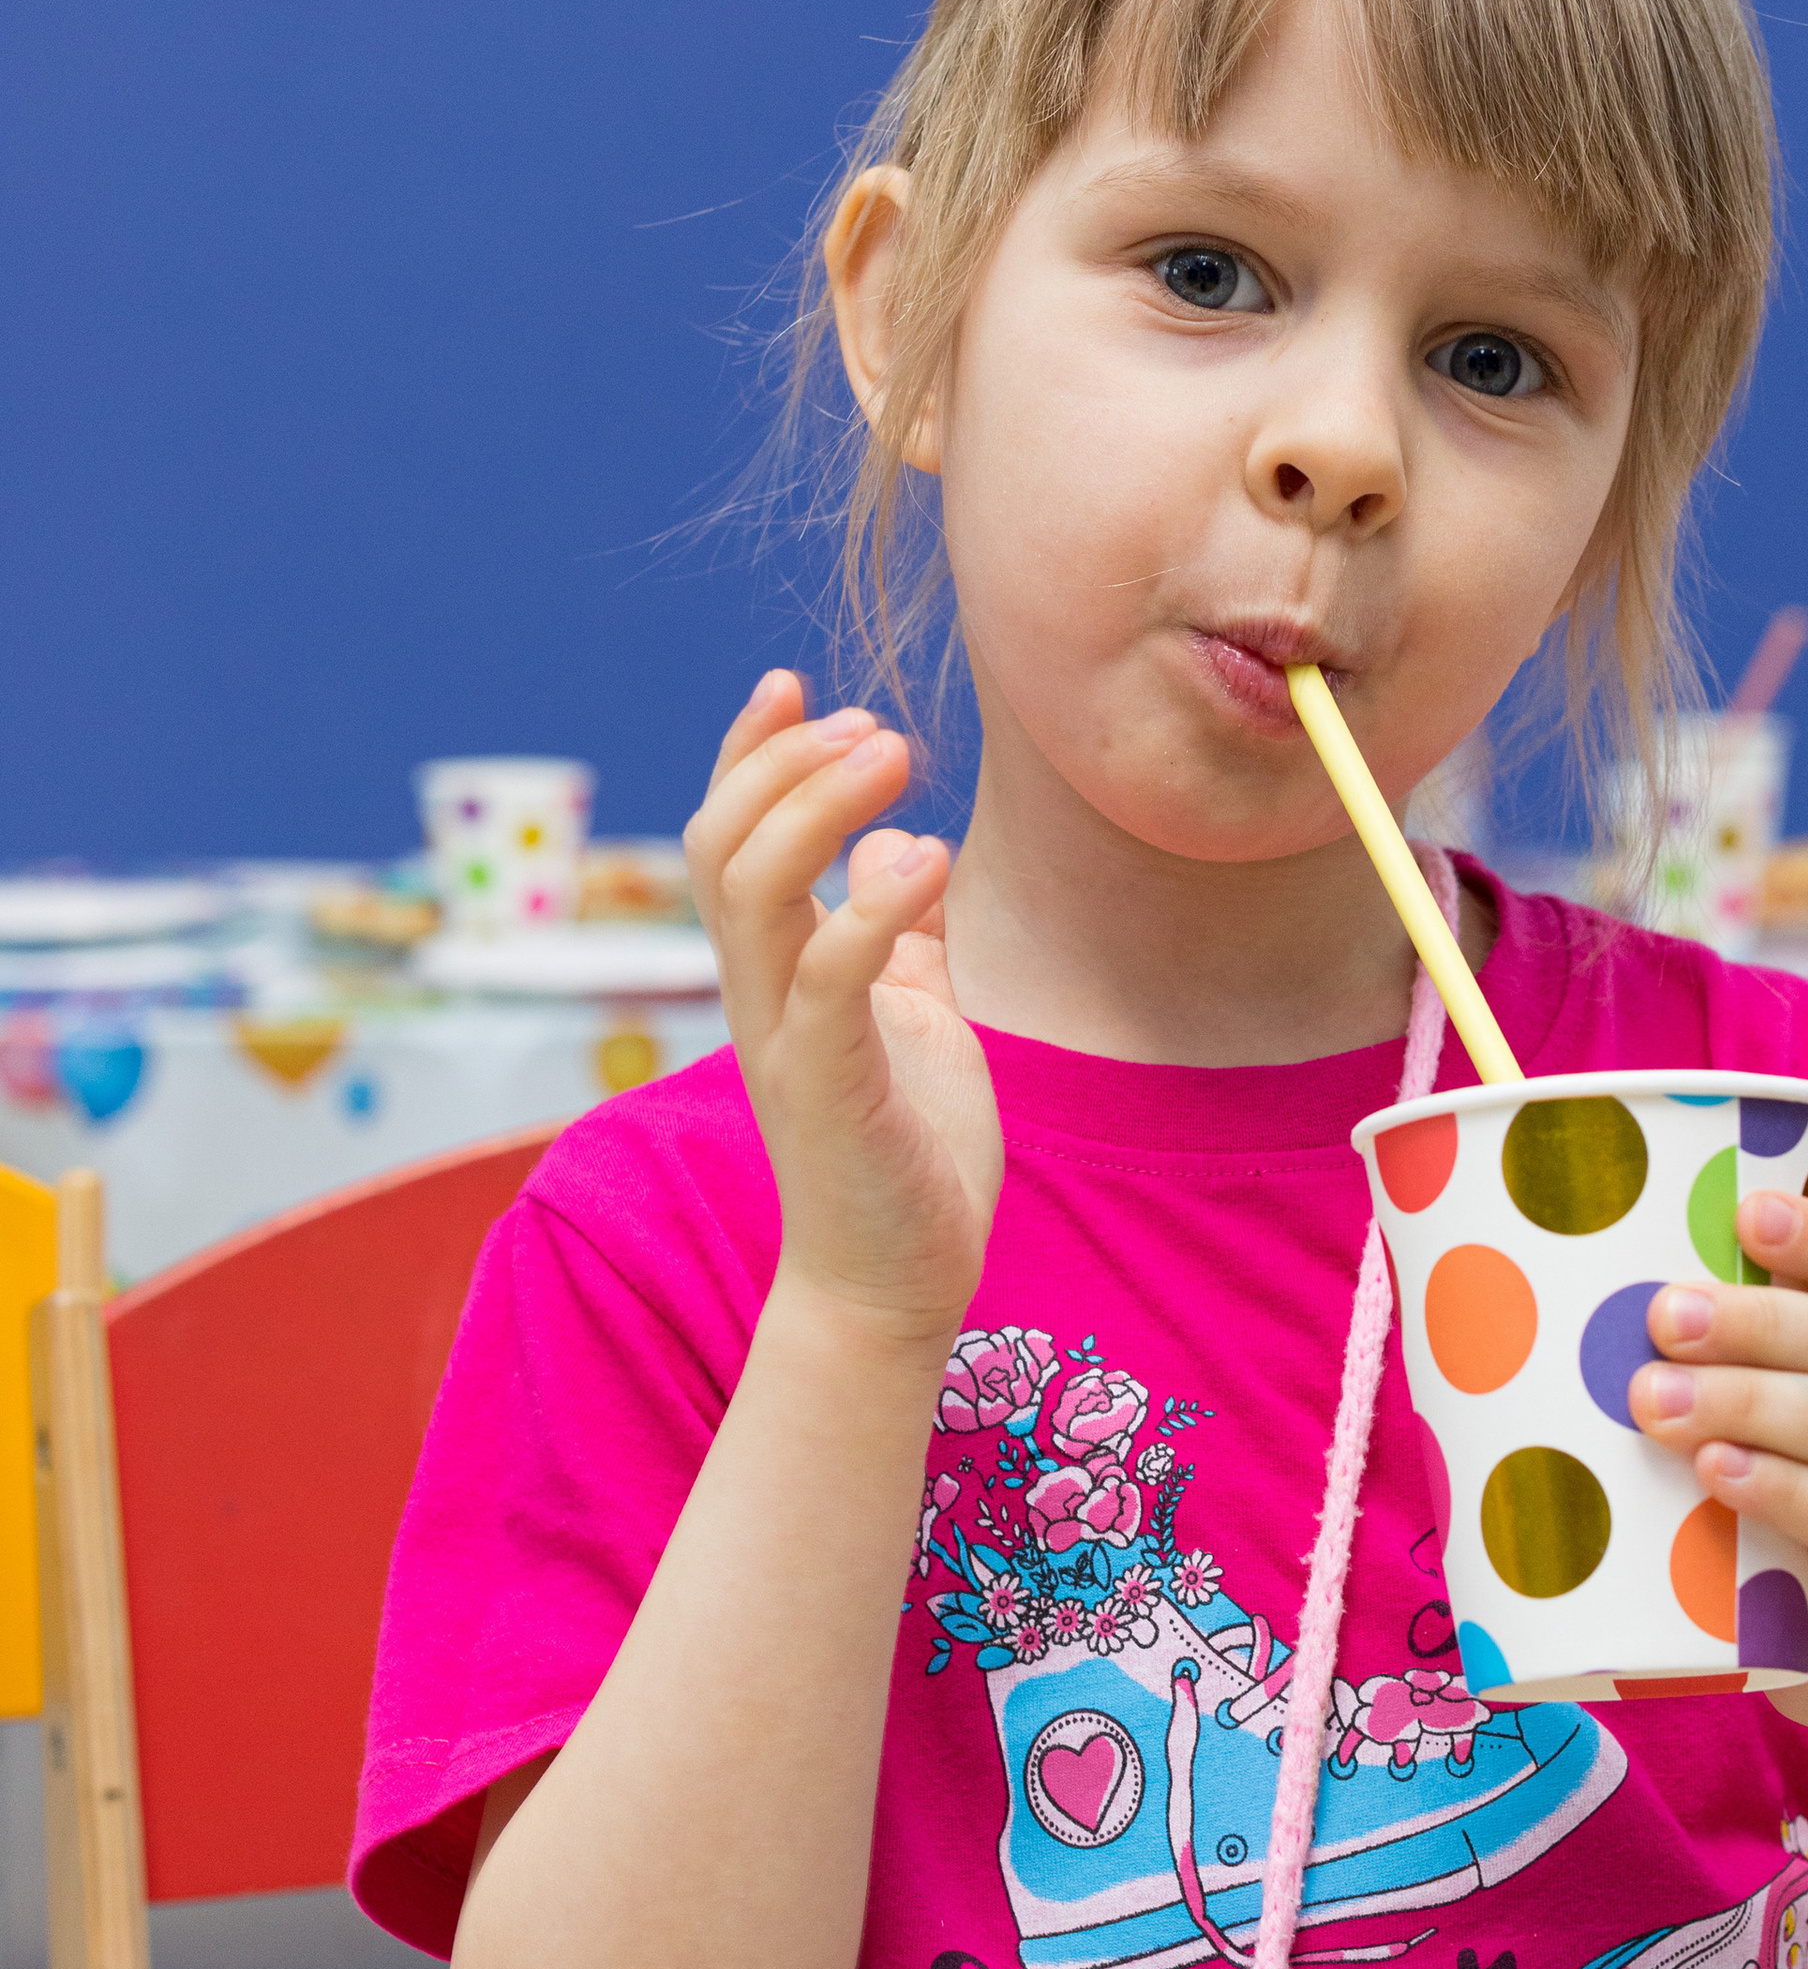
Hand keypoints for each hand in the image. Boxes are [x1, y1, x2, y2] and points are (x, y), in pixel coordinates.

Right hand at [684, 670, 1002, 1344]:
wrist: (896, 1286)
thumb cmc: (905, 1152)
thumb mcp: (909, 1016)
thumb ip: (896, 935)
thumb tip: (898, 845)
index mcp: (771, 973)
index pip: (726, 839)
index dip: (747, 753)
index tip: (790, 682)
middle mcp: (757, 998)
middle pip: (719, 846)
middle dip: (782, 763)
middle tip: (870, 725)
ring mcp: (783, 1042)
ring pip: (750, 891)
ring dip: (816, 806)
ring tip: (892, 756)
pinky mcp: (829, 1089)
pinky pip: (826, 978)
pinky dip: (867, 907)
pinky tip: (927, 859)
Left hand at [1631, 1188, 1807, 1738]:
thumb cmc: (1794, 1514)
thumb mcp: (1774, 1427)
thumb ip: (1716, 1369)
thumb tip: (1562, 1306)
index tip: (1746, 1214)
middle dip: (1753, 1323)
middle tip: (1662, 1319)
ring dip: (1749, 1403)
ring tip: (1658, 1403)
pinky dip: (1782, 1489)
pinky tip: (1719, 1473)